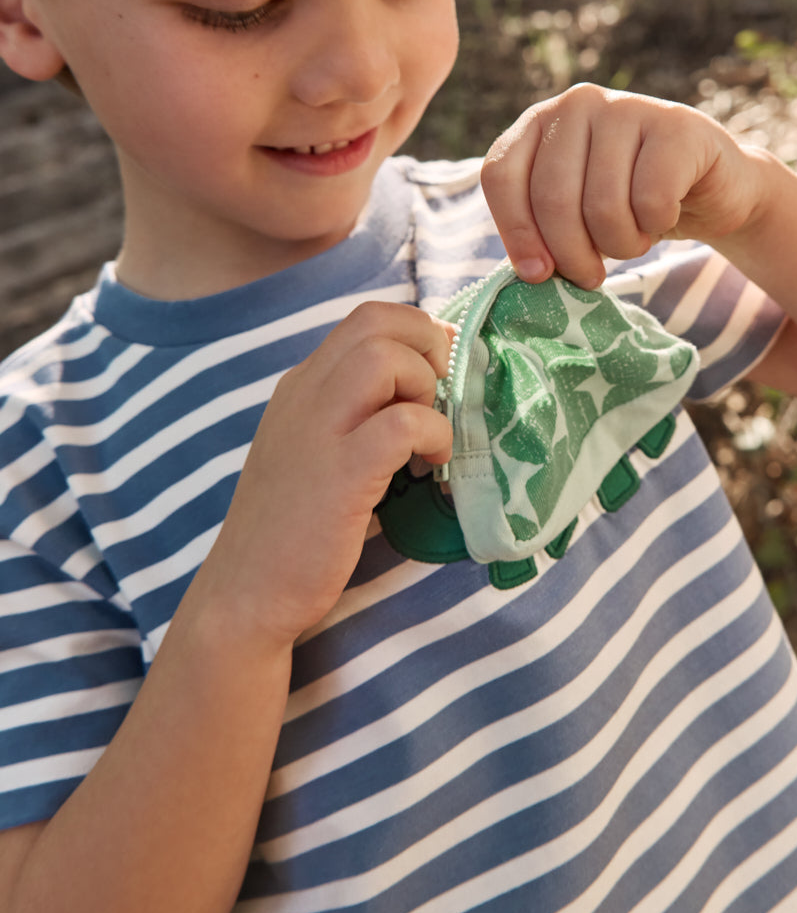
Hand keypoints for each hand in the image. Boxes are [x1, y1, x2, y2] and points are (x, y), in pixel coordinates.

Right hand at [204, 302, 453, 649]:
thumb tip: (420, 389)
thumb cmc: (292, 528)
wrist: (244, 594)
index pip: (366, 319)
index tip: (435, 379)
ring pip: (385, 357)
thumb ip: (352, 413)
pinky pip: (401, 422)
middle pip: (377, 321)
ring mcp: (318, 431)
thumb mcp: (314, 450)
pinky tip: (430, 466)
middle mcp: (305, 395)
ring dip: (426, 387)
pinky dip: (431, 434)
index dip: (416, 335)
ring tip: (429, 434)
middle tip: (437, 401)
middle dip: (428, 349)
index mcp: (301, 386)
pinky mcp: (340, 475)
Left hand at [481, 84, 766, 287]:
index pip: (502, 174)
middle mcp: (578, 103)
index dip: (515, 231)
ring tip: (633, 239)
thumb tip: (531, 272)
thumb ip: (542, 229)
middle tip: (591, 276)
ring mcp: (628, 107)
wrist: (712, 189)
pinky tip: (664, 215)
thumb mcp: (576, 213)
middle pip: (552, 198)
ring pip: (603, 206)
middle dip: (572, 254)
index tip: (537, 274)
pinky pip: (651, 201)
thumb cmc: (631, 205)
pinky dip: (657, 225)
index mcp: (540, 120)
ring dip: (621, 245)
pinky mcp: (676, 126)